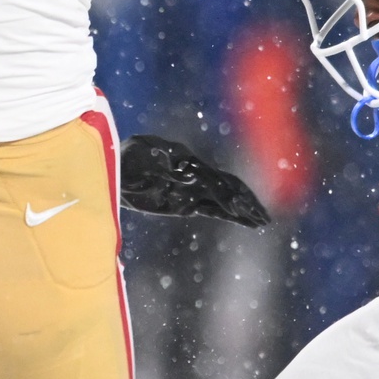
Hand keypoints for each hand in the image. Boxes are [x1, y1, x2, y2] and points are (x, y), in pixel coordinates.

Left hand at [118, 135, 270, 227]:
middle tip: (263, 216)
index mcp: (188, 161)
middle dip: (246, 202)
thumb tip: (189, 174)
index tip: (238, 206)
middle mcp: (195, 175)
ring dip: (244, 211)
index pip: (213, 178)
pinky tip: (247, 223)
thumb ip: (164, 164)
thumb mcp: (141, 154)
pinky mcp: (186, 204)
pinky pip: (214, 211)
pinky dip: (231, 216)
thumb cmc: (126, 157)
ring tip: (263, 222)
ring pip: (225, 201)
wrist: (114, 169)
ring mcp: (192, 190)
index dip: (225, 193)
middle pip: (227, 188)